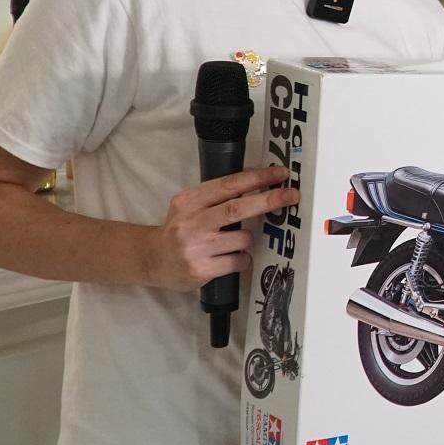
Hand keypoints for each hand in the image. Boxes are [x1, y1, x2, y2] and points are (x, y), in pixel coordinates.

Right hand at [144, 166, 294, 291]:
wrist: (152, 259)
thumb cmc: (179, 229)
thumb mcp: (190, 205)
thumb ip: (217, 196)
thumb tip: (259, 183)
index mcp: (189, 200)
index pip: (228, 185)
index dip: (257, 179)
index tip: (279, 175)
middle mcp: (191, 223)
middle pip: (237, 208)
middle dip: (268, 200)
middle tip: (291, 195)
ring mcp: (196, 248)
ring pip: (243, 238)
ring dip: (248, 239)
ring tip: (234, 242)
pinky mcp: (201, 270)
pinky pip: (239, 261)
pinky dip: (242, 258)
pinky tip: (229, 258)